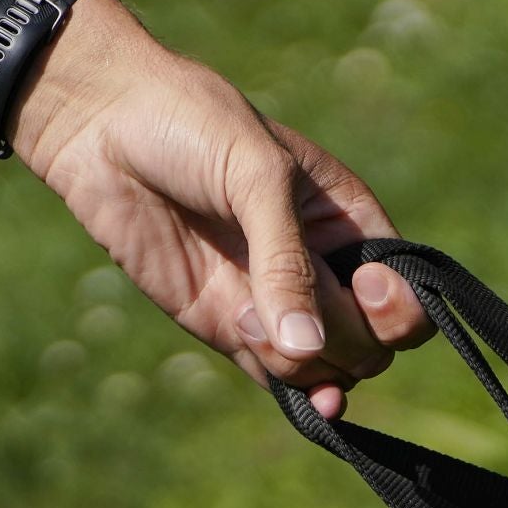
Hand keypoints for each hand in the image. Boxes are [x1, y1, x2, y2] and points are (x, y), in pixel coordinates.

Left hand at [12, 0, 429, 418]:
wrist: (99, 125)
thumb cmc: (192, 125)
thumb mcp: (257, 176)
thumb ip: (287, 262)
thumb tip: (308, 347)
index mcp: (351, 224)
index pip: (407, 297)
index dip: (398, 309)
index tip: (364, 285)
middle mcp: (325, 270)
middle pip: (372, 344)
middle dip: (341, 337)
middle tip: (284, 302)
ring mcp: (278, 304)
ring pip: (326, 367)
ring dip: (297, 359)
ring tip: (243, 312)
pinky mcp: (231, 327)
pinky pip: (276, 377)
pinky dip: (282, 383)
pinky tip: (271, 363)